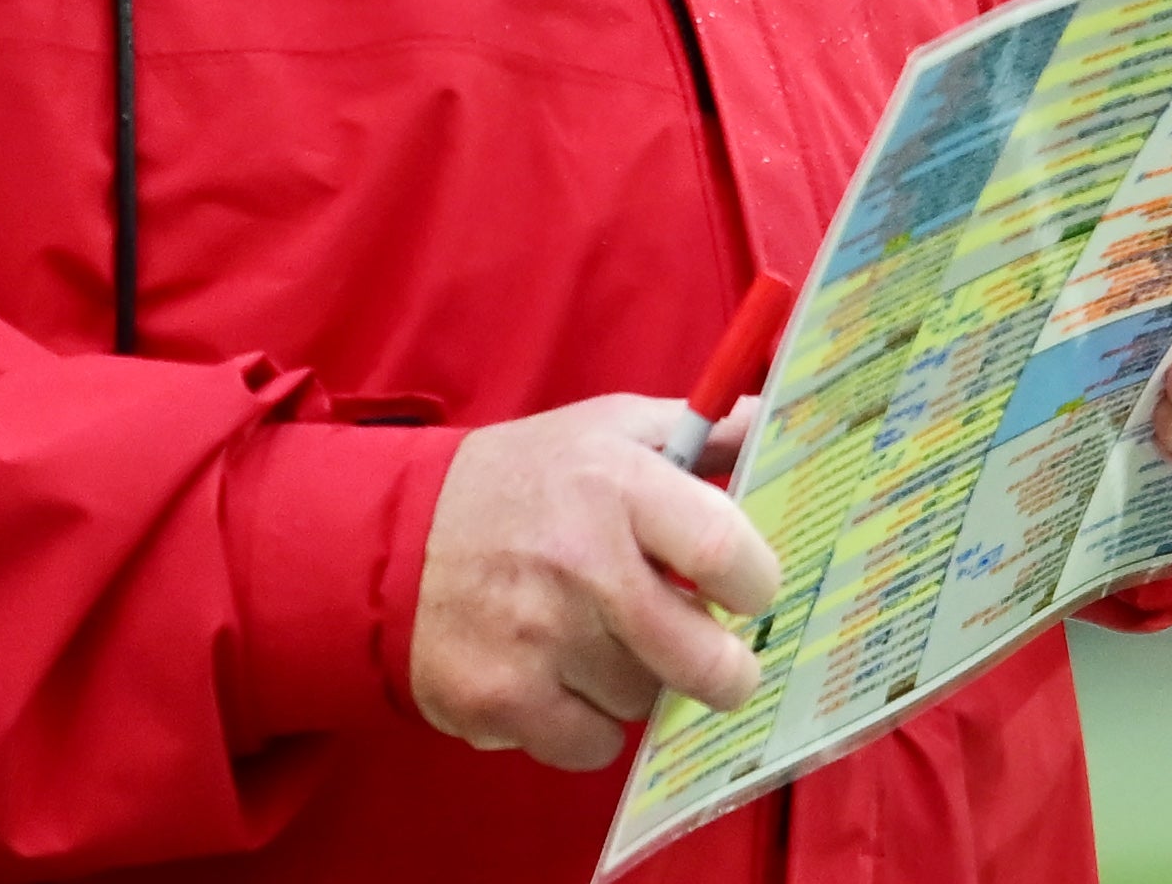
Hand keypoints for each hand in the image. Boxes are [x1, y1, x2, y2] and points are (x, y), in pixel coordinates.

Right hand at [411, 394, 783, 771]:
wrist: (391, 537)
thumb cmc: (522, 482)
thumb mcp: (606, 428)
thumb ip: (702, 431)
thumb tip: (780, 425)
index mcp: (614, 483)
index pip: (726, 551)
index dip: (756, 583)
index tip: (748, 592)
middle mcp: (578, 561)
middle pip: (703, 659)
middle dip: (725, 670)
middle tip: (718, 662)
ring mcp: (538, 637)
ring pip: (646, 702)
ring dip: (639, 685)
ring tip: (603, 644)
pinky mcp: (501, 699)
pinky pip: (592, 746)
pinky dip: (587, 725)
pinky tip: (561, 680)